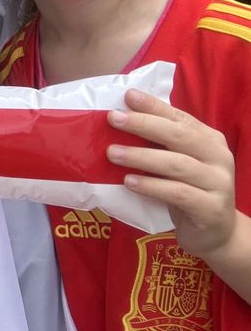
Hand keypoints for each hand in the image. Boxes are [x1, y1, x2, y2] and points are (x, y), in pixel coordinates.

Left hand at [107, 89, 235, 258]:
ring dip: (141, 157)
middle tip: (112, 119)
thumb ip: (158, 143)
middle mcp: (218, 157)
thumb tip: (121, 119)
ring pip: (177, 164)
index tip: (127, 96)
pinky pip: (178, 193)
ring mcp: (219, 183)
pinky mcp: (211, 209)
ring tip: (112, 153)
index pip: (179, 117)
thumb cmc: (187, 191)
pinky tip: (129, 181)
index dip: (153, 106)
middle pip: (178, 135)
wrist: (216, 234)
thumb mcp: (176, 162)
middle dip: (143, 124)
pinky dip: (151, 185)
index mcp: (209, 140)